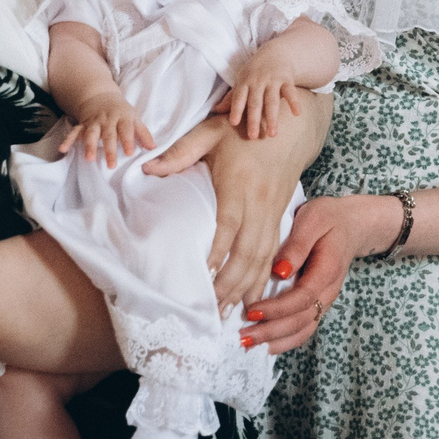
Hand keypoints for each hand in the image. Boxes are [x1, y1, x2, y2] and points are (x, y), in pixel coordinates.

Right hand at [63, 97, 152, 162]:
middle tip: (111, 164)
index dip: (128, 141)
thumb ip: (143, 133)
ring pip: (91, 133)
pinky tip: (63, 149)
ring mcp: (94, 122)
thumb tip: (153, 147)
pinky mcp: (83, 124)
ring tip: (88, 159)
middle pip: (109, 135)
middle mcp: (108, 120)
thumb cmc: (121, 111)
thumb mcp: (134, 118)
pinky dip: (68, 140)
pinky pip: (74, 132)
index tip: (129, 153)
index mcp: (122, 118)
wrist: (100, 96)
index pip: (126, 130)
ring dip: (89, 146)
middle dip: (109, 149)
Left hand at [146, 93, 332, 307]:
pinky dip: (265, 277)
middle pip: (248, 251)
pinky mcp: (280, 217)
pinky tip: (254, 296)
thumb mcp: (210, 132)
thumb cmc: (244, 129)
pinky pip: (274, 252)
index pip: (228, 226)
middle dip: (231, 283)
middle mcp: (259, 203)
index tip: (203, 276)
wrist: (290, 126)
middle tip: (213, 311)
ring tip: (230, 313)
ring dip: (248, 286)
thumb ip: (180, 152)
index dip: (217, 253)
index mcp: (239, 185)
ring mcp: (273, 212)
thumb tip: (147, 168)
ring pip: (264, 257)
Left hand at [240, 193, 403, 354]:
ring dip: (276, 340)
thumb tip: (279, 271)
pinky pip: (304, 327)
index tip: (252, 310)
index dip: (277, 308)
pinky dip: (285, 340)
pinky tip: (266, 344)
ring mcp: (324, 300)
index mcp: (327, 270)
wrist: (352, 224)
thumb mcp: (313, 219)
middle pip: (301, 320)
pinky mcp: (317, 303)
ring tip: (249, 344)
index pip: (302, 297)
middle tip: (244, 335)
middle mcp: (328, 291)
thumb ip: (297, 244)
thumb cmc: (329, 219)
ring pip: (303, 329)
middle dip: (271, 331)